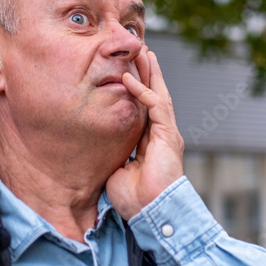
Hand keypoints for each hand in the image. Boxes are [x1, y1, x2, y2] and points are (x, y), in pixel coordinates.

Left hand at [106, 44, 184, 220]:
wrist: (152, 213)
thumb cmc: (135, 199)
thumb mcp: (117, 170)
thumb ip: (113, 153)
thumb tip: (97, 144)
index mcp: (151, 143)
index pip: (145, 110)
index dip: (137, 90)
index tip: (126, 73)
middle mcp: (162, 135)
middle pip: (155, 96)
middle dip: (148, 73)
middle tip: (140, 52)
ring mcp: (167, 134)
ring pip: (159, 95)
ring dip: (150, 73)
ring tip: (142, 53)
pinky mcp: (168, 135)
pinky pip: (156, 106)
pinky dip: (142, 90)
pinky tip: (128, 78)